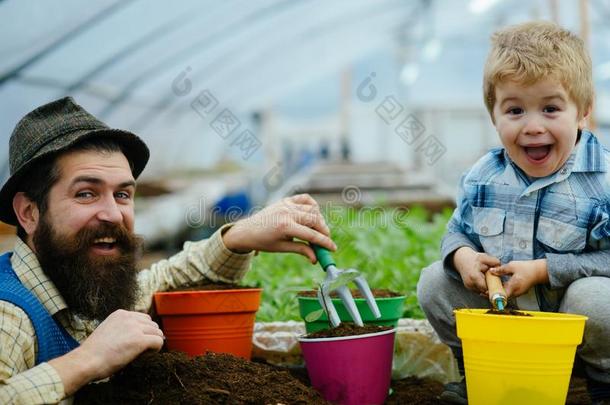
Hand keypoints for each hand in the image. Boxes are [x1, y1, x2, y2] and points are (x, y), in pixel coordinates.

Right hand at [49, 310, 163, 394]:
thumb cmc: (94, 352)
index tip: (135, 342)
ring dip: (153, 343)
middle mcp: (129, 317)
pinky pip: (158, 342)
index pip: (143, 319)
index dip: (143, 332)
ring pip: (157, 332)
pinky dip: (156, 349)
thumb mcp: (108, 331)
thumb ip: (122, 329)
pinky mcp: (139, 340)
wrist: (86, 361)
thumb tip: (138, 334)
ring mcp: (135, 328)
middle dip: (149, 336)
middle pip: (152, 324)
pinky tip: (146, 355)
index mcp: (120, 314)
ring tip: (142, 354)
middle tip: (141, 350)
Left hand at [222, 194, 335, 262]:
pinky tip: (313, 214)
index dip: (325, 242)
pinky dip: (312, 205)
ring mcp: (286, 204)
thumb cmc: (263, 241)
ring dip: (318, 220)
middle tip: (325, 240)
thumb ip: (301, 250)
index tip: (333, 248)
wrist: (247, 230)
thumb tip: (315, 259)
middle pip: (314, 220)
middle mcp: (287, 213)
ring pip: (312, 209)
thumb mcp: (282, 248)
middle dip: (323, 231)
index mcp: (285, 226)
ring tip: (317, 230)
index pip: (311, 235)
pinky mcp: (286, 200)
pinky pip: (305, 199)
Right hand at [453, 247, 500, 293]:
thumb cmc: (474, 259)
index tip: (500, 285)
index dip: (494, 288)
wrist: (462, 259)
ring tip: (491, 281)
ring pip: (482, 292)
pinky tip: (486, 282)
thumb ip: (494, 262)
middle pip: (485, 291)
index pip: (487, 288)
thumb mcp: (485, 257)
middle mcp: (470, 283)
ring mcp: (469, 286)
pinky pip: (479, 291)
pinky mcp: (469, 288)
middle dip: (492, 289)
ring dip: (487, 289)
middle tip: (497, 283)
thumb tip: (501, 268)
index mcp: (474, 276)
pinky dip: (483, 288)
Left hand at [489, 259, 547, 297]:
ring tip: (488, 288)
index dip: (492, 295)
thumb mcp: (512, 266)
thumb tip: (491, 271)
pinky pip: (509, 293)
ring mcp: (518, 293)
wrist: (540, 271)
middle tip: (483, 290)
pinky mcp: (519, 291)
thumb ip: (500, 270)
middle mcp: (516, 292)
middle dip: (492, 294)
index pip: (501, 296)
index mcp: (513, 287)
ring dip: (497, 292)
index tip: (484, 293)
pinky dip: (502, 290)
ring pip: (505, 295)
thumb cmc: (527, 268)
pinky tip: (497, 286)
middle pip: (502, 297)